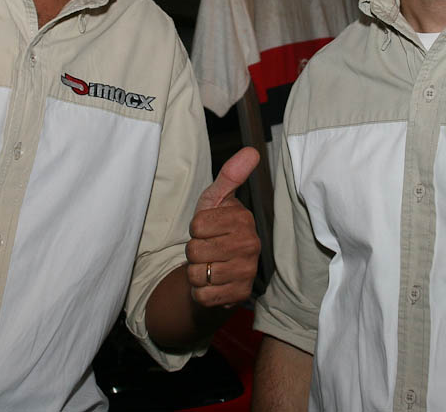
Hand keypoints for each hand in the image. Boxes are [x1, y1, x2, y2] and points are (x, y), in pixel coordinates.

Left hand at [186, 147, 260, 307]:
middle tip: (207, 249)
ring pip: (198, 274)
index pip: (197, 225)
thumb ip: (230, 175)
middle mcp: (250, 245)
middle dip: (193, 252)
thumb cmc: (214, 229)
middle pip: (195, 250)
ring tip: (209, 265)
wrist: (218, 269)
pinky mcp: (239, 295)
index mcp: (243, 219)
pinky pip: (203, 295)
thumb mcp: (216, 200)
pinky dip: (201, 292)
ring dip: (196, 272)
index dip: (194, 228)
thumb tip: (252, 151)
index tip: (206, 229)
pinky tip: (212, 283)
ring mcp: (246, 271)